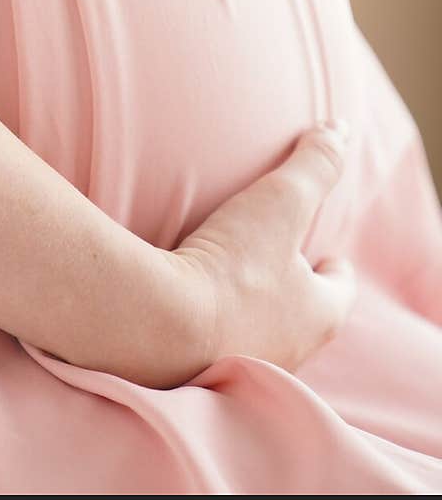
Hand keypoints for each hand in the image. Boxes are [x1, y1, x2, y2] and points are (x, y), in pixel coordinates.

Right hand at [154, 122, 355, 386]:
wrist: (159, 325)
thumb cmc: (233, 267)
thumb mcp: (281, 202)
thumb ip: (314, 164)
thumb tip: (340, 128)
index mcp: (317, 314)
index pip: (338, 290)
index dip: (333, 267)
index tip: (325, 253)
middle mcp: (286, 350)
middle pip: (299, 314)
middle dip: (291, 288)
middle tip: (275, 260)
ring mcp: (239, 364)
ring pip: (255, 332)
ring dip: (247, 308)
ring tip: (228, 278)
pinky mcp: (194, 371)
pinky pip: (211, 342)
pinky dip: (207, 321)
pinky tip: (186, 301)